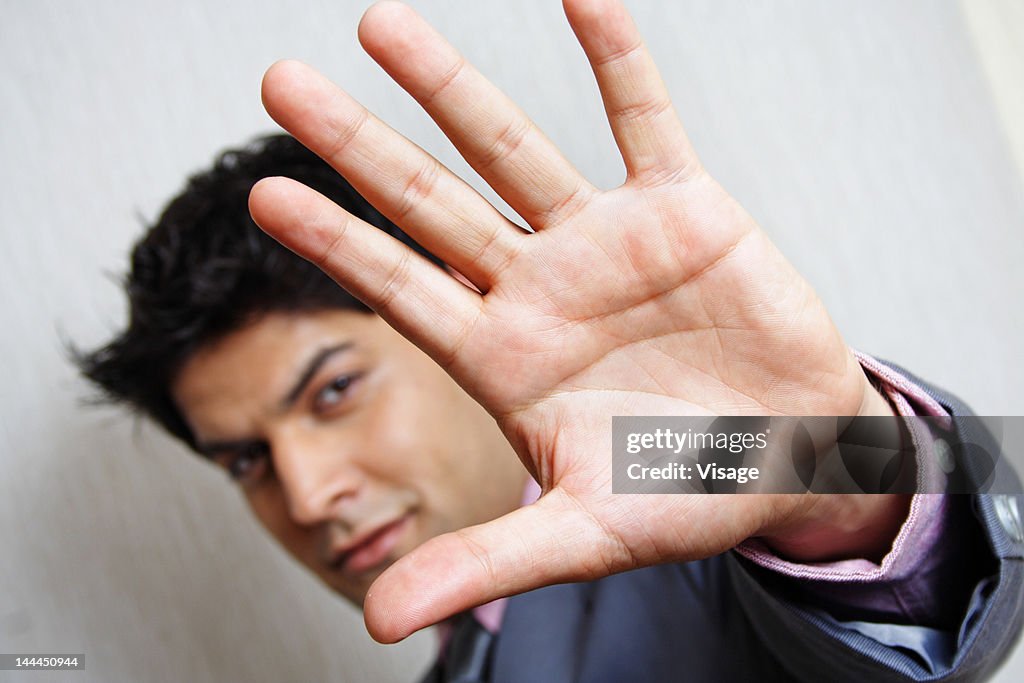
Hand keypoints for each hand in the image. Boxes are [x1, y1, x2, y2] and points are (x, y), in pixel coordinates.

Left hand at [251, 0, 900, 641]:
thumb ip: (482, 562)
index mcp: (504, 357)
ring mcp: (605, 240)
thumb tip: (378, 622)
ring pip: (511, 147)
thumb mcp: (581, 535)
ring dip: (449, 86)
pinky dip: (614, 57)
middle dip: (356, 144)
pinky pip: (642, 117)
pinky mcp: (683, 209)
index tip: (264, 192)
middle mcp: (538, 285)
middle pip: (429, 201)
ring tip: (381, 25)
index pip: (398, 289)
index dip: (332, 242)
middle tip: (278, 82)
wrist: (792, 458)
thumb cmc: (684, 497)